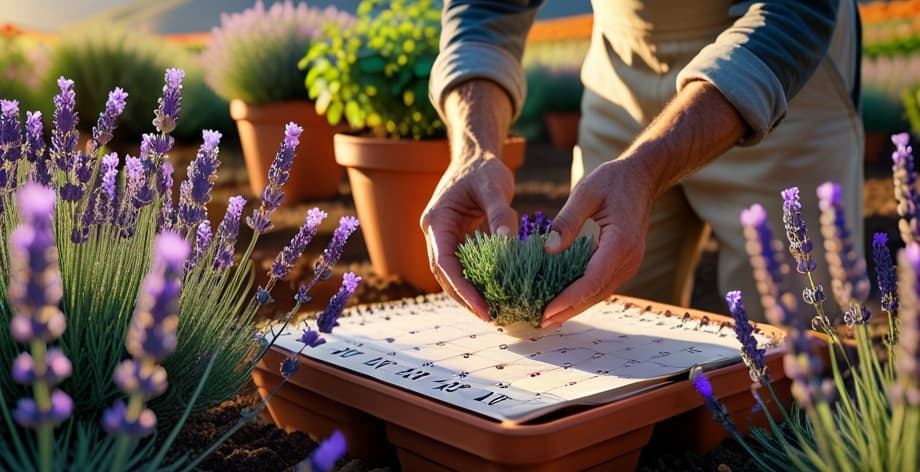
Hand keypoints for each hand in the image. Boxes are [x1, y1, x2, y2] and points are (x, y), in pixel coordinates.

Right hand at [420, 155, 515, 320]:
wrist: (476, 156)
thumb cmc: (483, 168)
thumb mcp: (494, 186)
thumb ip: (500, 214)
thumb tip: (508, 243)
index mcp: (437, 221)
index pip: (445, 263)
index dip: (463, 289)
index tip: (483, 308)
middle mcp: (436, 234)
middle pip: (445, 275)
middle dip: (465, 298)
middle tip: (491, 318)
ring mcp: (445, 238)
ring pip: (453, 274)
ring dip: (470, 294)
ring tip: (494, 313)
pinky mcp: (458, 241)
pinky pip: (465, 266)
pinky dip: (478, 281)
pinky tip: (496, 293)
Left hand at [540, 158, 656, 326]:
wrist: (642, 178)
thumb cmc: (613, 180)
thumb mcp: (586, 191)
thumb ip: (567, 220)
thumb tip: (548, 249)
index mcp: (621, 242)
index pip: (592, 279)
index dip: (568, 299)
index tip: (546, 312)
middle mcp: (629, 259)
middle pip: (596, 293)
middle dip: (568, 310)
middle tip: (540, 324)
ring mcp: (629, 263)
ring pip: (599, 293)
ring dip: (575, 307)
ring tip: (548, 319)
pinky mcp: (624, 263)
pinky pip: (602, 284)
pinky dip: (583, 295)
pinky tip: (564, 302)